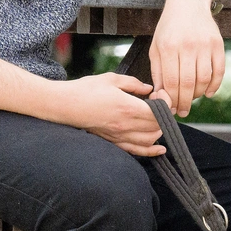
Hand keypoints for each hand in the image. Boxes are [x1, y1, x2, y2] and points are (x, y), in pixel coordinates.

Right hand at [52, 72, 166, 155]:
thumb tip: (148, 88)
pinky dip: (150, 151)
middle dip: (163, 115)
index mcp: (128, 107)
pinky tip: (159, 149)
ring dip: (158, 130)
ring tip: (156, 119)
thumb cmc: (86, 90)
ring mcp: (119, 136)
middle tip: (156, 103)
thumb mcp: (111, 79)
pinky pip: (136, 150)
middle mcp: (126, 125)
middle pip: (157, 126)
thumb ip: (133, 84)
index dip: (165, 103)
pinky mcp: (113, 142)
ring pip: (150, 140)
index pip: (159, 112)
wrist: (65, 105)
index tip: (160, 94)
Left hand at [150, 0, 226, 115]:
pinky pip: (219, 70)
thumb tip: (161, 96)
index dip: (172, 100)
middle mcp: (187, 46)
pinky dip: (215, 85)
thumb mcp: (156, 47)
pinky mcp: (218, 44)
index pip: (171, 82)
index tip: (171, 110)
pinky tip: (208, 92)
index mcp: (168, 47)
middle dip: (185, 102)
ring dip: (198, 94)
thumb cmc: (169, 28)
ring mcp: (204, 44)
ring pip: (204, 79)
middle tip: (183, 111)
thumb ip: (158, 71)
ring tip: (193, 98)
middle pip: (187, 83)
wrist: (188, 3)